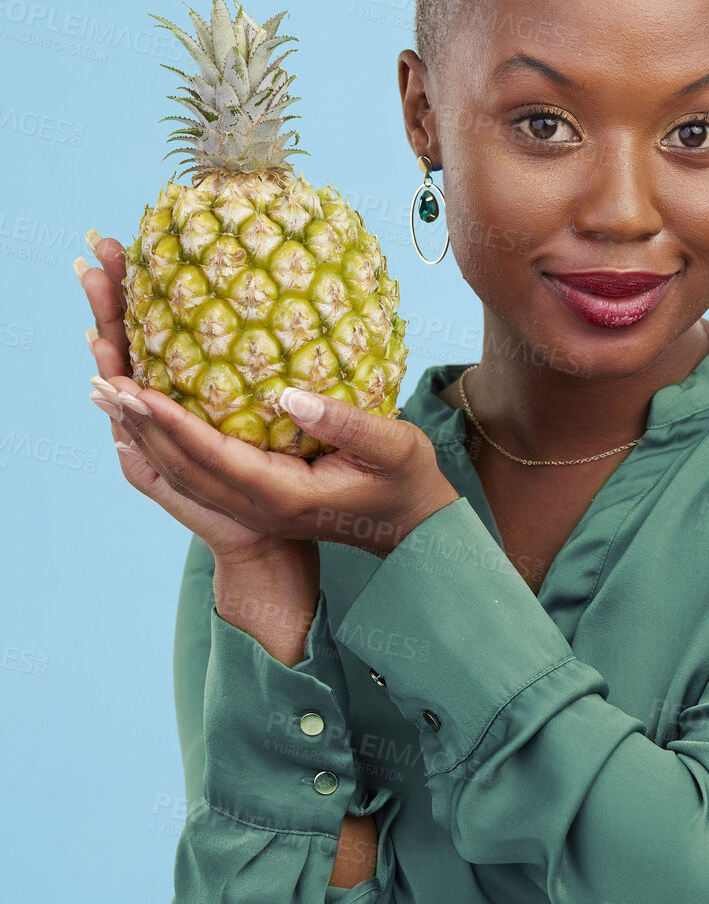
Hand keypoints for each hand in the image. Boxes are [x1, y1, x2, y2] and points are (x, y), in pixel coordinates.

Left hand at [78, 230, 459, 557]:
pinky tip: (141, 421)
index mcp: (285, 495)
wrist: (414, 525)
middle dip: (138, 422)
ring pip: (182, 472)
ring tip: (105, 391)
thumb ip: (345, 421)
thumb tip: (289, 393)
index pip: (214, 456)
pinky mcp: (255, 498)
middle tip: (98, 378)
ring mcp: (254, 507)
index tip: (133, 387)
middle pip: (183, 465)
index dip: (171, 422)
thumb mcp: (392, 446)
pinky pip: (195, 473)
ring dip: (141, 432)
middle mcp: (259, 506)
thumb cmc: (408, 481)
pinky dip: (160, 445)